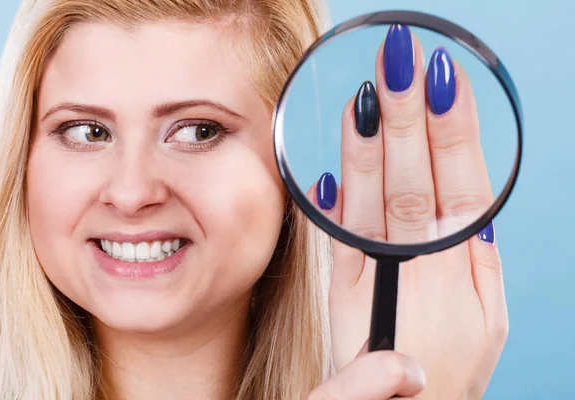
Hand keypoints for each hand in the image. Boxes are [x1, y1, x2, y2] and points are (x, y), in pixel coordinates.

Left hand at [308, 26, 507, 398]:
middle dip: (407, 116)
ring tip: (367, 92)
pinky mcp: (344, 290)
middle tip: (401, 59)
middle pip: (413, 179)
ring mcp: (378, 276)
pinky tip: (334, 161)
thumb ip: (481, 263)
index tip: (442, 78)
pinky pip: (339, 238)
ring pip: (373, 199)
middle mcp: (420, 267)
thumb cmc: (453, 368)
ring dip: (369, 144)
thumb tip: (472, 209)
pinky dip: (335, 199)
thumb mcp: (490, 319)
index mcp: (463, 268)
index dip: (451, 129)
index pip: (459, 181)